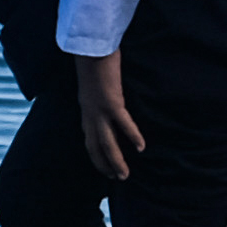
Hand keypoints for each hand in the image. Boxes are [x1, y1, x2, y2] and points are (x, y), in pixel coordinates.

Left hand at [70, 50, 142, 181]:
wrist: (90, 48)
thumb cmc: (94, 62)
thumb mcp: (94, 86)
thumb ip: (100, 97)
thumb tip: (109, 102)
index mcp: (86, 111)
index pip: (89, 140)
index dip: (97, 157)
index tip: (105, 169)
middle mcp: (89, 114)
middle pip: (96, 147)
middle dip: (105, 165)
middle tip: (117, 178)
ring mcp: (99, 110)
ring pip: (106, 142)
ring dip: (116, 160)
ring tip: (124, 175)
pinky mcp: (110, 101)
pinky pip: (122, 123)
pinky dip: (131, 136)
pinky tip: (140, 147)